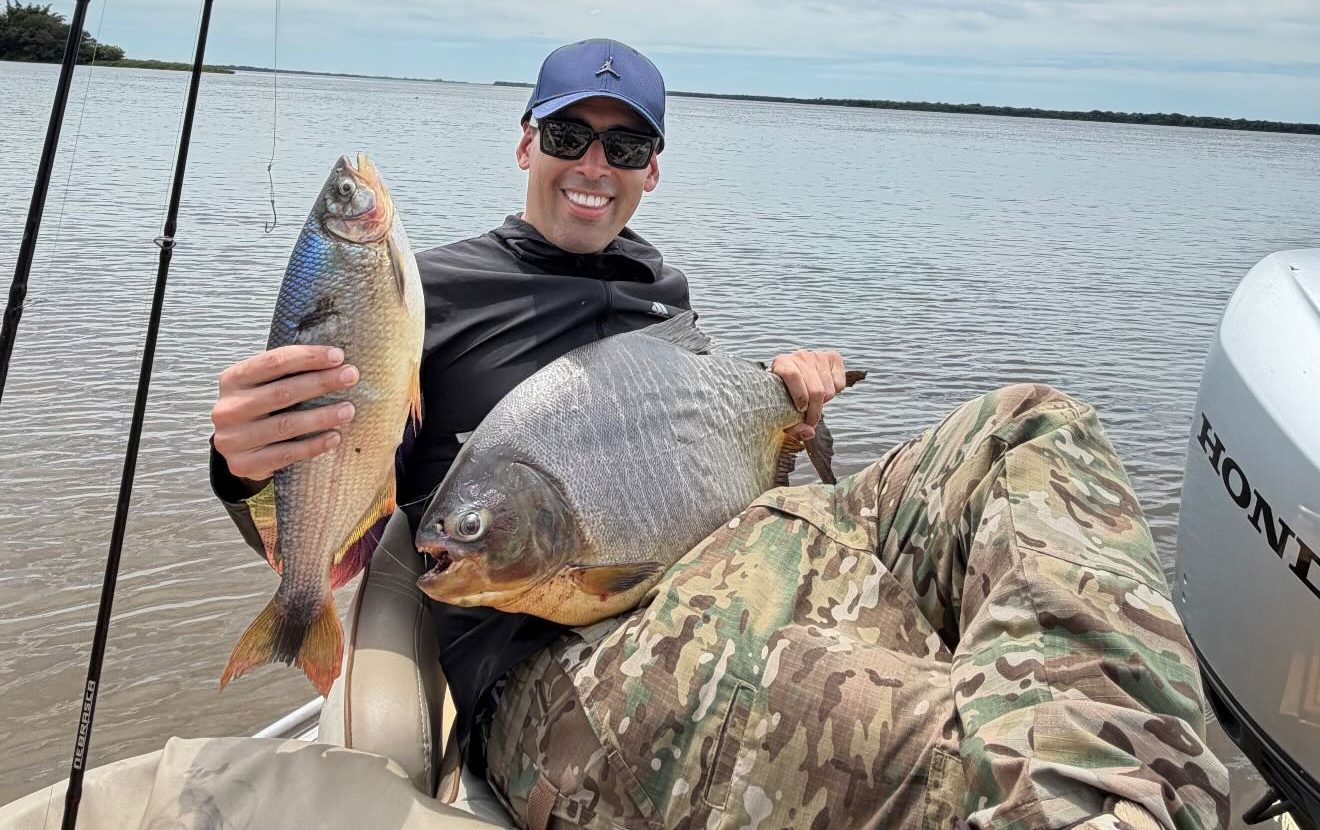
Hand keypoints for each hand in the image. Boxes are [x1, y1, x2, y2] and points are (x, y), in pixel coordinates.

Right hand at [211, 345, 358, 484]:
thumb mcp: (262, 385)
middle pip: (281, 392)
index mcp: (232, 379)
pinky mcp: (244, 464)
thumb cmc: (259, 410)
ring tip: (349, 410)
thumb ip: (287, 373)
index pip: (273, 362)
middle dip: (321, 382)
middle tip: (351, 376)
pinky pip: (285, 454)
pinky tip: (334, 437)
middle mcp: (228, 408)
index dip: (308, 357)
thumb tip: (334, 360)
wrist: (236, 449)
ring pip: (285, 425)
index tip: (338, 356)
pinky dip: (313, 445)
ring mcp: (233, 439)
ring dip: (322, 416)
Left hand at [769, 349, 845, 441]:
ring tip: (813, 401)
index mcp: (781, 364)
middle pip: (815, 390)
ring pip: (829, 390)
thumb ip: (793, 427)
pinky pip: (840, 384)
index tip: (800, 410)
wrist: (793, 377)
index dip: (799, 396)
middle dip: (814, 411)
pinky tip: (823, 389)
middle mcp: (800, 356)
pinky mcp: (833, 357)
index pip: (792, 375)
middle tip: (810, 421)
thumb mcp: (782, 412)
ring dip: (823, 402)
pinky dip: (835, 393)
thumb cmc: (784, 398)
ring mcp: (817, 355)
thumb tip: (809, 433)